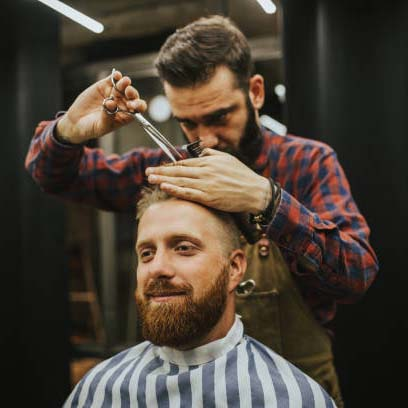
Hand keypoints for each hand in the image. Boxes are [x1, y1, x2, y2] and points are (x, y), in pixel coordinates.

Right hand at [56, 70, 146, 143]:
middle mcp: (123, 104)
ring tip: (123, 83)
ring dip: (125, 83)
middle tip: (128, 92)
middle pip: (132, 96)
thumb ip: (107, 116)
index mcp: (126, 115)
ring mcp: (114, 94)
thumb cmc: (92, 128)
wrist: (76, 122)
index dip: (138, 105)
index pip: (138, 109)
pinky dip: (116, 76)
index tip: (134, 105)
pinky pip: (113, 79)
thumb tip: (110, 103)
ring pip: (124, 86)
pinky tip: (116, 75)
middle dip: (132, 93)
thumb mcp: (101, 126)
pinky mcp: (105, 86)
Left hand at [146, 148, 270, 212]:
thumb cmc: (242, 176)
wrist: (255, 192)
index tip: (160, 167)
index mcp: (209, 161)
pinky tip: (165, 187)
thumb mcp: (228, 159)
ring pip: (180, 181)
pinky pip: (188, 193)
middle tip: (148, 172)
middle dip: (162, 171)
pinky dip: (175, 189)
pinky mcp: (209, 197)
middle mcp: (206, 171)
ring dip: (164, 179)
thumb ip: (212, 154)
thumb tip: (201, 151)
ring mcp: (206, 184)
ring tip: (151, 178)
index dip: (171, 165)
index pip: (185, 162)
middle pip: (179, 170)